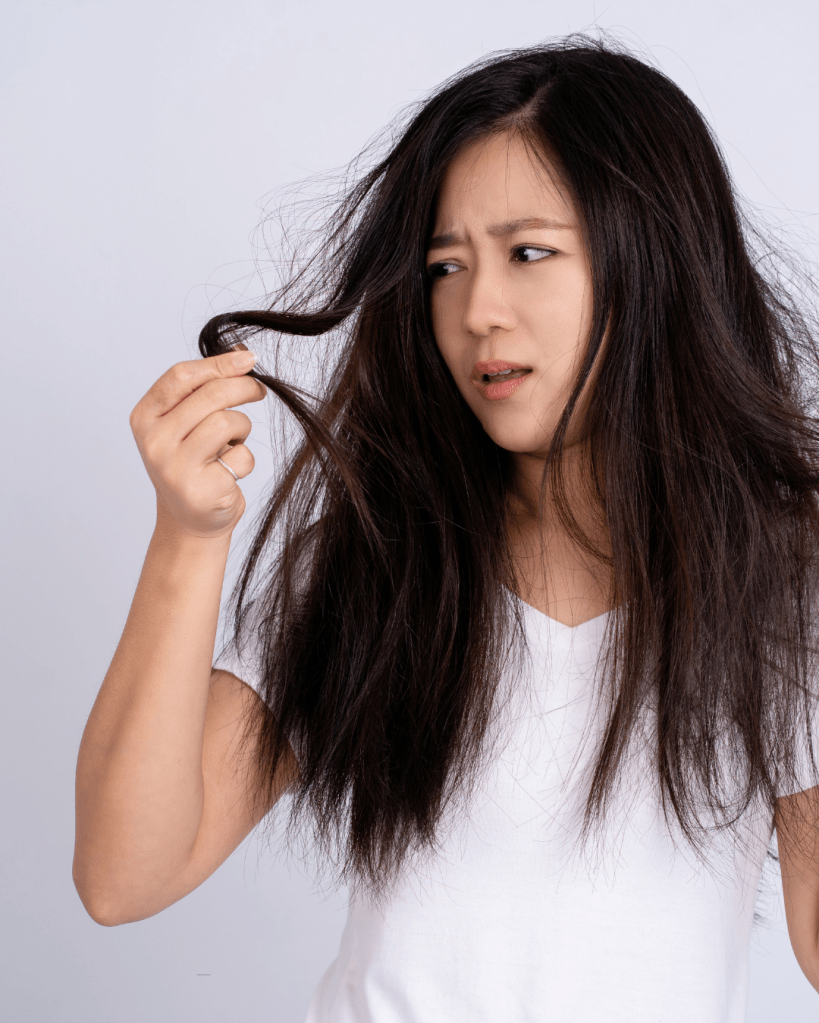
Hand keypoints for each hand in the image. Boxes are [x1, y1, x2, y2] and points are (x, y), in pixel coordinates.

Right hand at [129, 347, 266, 538]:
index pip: (182, 376)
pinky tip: (231, 470)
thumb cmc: (193, 462)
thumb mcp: (186, 423)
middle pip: (210, 395)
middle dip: (243, 387)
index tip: (248, 359)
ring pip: (228, 422)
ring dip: (243, 428)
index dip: (219, 363)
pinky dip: (245, 460)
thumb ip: (204, 389)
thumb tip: (243, 354)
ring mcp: (174, 468)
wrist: (189, 520)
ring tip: (235, 441)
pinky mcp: (201, 490)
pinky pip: (241, 457)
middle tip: (258, 390)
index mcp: (144, 417)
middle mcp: (154, 441)